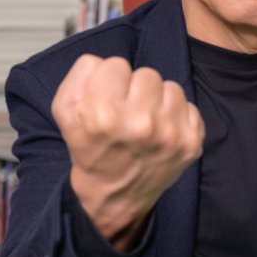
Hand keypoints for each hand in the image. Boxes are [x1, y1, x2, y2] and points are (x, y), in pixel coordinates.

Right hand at [52, 53, 204, 249]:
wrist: (113, 195)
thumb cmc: (90, 147)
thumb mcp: (65, 111)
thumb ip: (79, 75)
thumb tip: (103, 61)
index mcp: (104, 115)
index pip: (116, 64)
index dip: (109, 80)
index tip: (108, 99)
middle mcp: (140, 124)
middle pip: (146, 73)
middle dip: (135, 88)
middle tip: (127, 111)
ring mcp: (170, 134)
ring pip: (171, 86)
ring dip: (158, 100)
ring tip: (145, 120)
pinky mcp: (192, 142)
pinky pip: (189, 105)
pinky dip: (176, 116)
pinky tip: (162, 132)